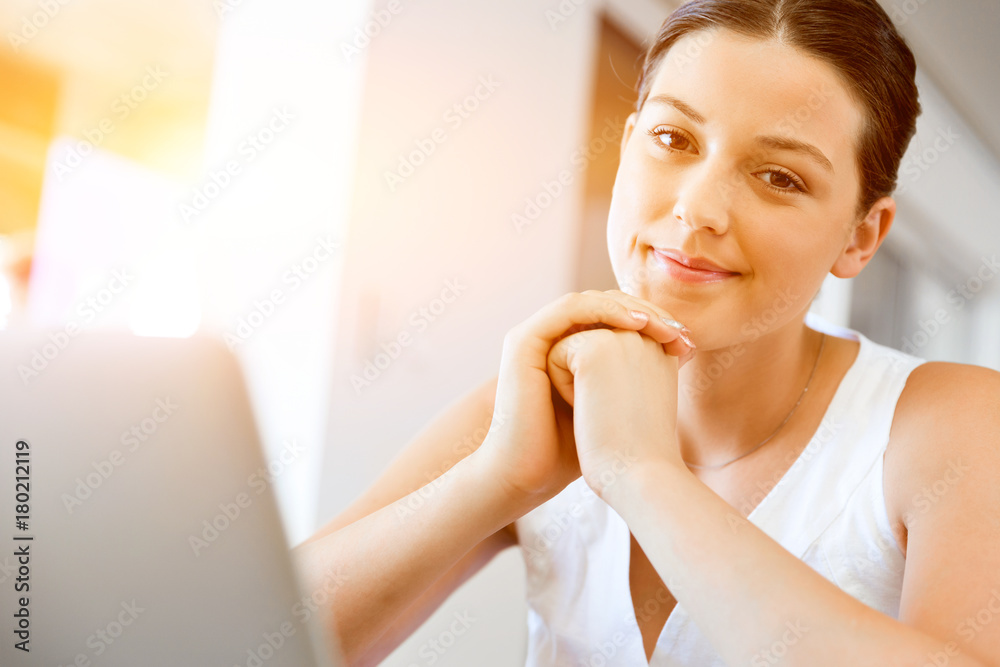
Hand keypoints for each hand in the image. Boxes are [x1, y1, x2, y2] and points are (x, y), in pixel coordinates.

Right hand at [475, 291, 693, 511]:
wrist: (533, 473)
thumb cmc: (575, 451)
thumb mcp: (618, 402)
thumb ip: (637, 372)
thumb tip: (682, 348)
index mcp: (570, 349)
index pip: (615, 319)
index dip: (652, 322)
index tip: (686, 342)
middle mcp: (552, 339)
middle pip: (606, 305)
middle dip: (646, 312)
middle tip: (679, 331)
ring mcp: (536, 337)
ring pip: (591, 301)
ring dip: (630, 308)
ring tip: (661, 327)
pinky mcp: (524, 340)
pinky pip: (570, 309)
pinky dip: (605, 311)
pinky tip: (635, 324)